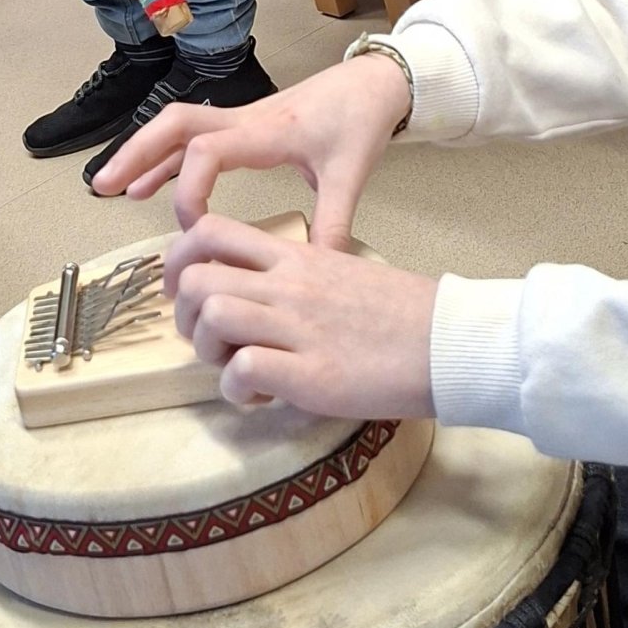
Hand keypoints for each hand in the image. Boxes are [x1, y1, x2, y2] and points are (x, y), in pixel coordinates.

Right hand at [90, 53, 410, 249]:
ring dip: (143, 152)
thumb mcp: (351, 174)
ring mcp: (241, 119)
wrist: (375, 83)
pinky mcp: (245, 125)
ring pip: (178, 127)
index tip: (192, 229)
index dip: (188, 187)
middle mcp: (245, 119)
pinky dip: (166, 158)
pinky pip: (194, 138)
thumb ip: (334, 222)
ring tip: (110, 187)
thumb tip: (319, 269)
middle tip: (104, 187)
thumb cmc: (360, 121)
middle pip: (175, 124)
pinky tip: (149, 184)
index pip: (208, 149)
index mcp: (268, 131)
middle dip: (136, 153)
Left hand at [166, 215, 436, 415]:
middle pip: (196, 278)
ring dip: (208, 353)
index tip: (182, 290)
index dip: (178, 260)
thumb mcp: (339, 272)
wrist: (449, 342)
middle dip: (185, 317)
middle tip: (209, 342)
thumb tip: (254, 296)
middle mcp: (289, 284)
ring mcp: (299, 327)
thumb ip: (293, 276)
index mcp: (295, 255)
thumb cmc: (400, 314)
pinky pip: (242, 371)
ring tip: (237, 369)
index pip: (210, 230)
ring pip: (213, 316)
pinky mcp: (311, 374)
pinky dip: (236, 391)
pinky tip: (262, 397)